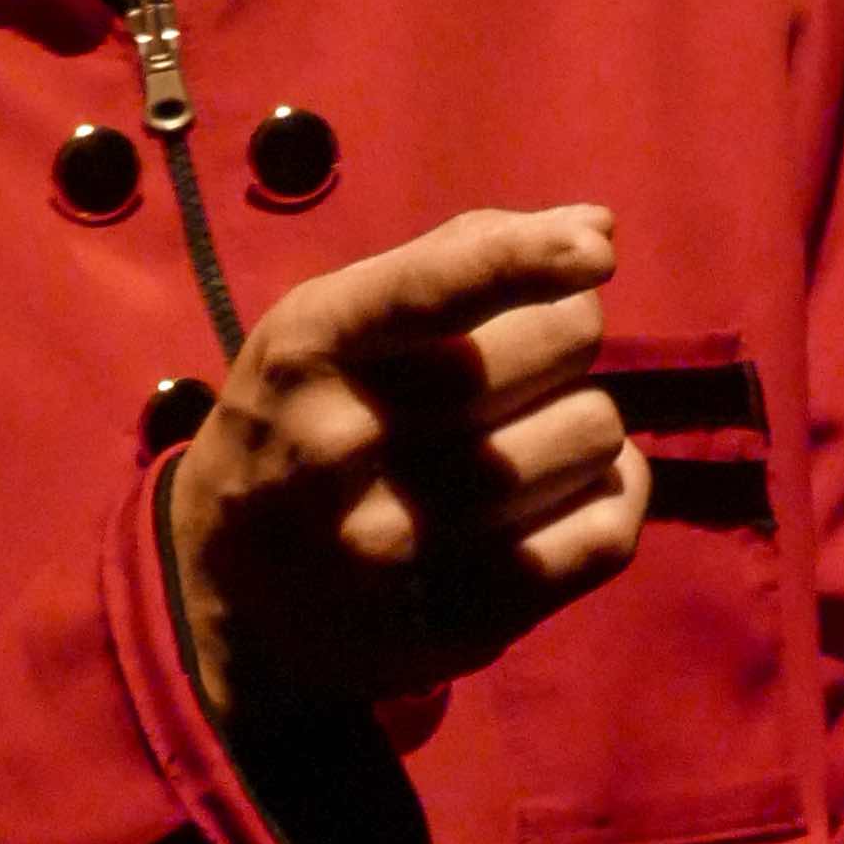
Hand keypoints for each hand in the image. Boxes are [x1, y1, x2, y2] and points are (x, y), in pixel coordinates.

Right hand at [167, 205, 650, 730]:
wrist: (231, 603)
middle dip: (565, 339)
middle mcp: (349, 444)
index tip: (596, 253)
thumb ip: (450, 260)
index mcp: (311, 349)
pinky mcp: (463, 616)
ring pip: (594, 435)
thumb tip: (595, 227)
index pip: (438, 285)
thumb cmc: (297, 427)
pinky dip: (612, 495)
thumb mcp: (325, 324)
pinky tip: (566, 491)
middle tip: (523, 368)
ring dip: (583, 423)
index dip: (533, 257)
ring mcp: (407, 540)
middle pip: (558, 346)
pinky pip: (606, 532)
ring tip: (526, 439)